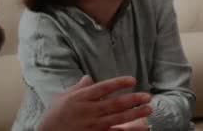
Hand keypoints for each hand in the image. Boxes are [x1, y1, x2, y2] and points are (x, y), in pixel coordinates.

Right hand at [37, 76, 151, 130]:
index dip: (118, 83)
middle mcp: (88, 111)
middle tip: (148, 96)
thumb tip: (88, 77)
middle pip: (114, 104)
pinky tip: (142, 128)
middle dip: (133, 100)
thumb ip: (77, 88)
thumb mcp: (62, 98)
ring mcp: (92, 125)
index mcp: (80, 98)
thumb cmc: (54, 116)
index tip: (132, 80)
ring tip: (149, 109)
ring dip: (135, 114)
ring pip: (117, 119)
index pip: (103, 88)